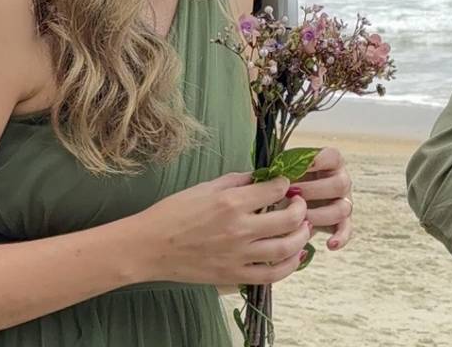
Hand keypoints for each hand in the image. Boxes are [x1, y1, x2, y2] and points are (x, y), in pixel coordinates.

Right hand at [134, 173, 310, 285]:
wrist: (149, 246)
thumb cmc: (173, 213)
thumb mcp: (206, 187)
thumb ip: (237, 180)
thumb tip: (262, 175)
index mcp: (232, 202)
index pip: (276, 189)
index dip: (285, 184)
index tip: (284, 184)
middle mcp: (239, 229)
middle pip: (290, 219)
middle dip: (301, 208)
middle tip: (299, 204)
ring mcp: (238, 255)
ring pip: (286, 248)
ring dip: (302, 236)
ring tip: (303, 228)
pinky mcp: (233, 275)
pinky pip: (271, 275)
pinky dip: (289, 266)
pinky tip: (295, 256)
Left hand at [290, 147, 352, 250]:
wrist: (288, 201)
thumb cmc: (285, 184)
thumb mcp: (283, 174)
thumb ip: (281, 173)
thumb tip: (269, 179)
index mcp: (329, 162)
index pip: (332, 157)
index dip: (318, 162)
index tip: (300, 167)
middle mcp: (340, 180)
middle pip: (340, 184)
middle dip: (314, 191)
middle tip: (292, 196)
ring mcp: (343, 200)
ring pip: (343, 208)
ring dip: (321, 215)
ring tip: (301, 220)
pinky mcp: (342, 221)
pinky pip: (346, 229)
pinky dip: (340, 237)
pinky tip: (330, 244)